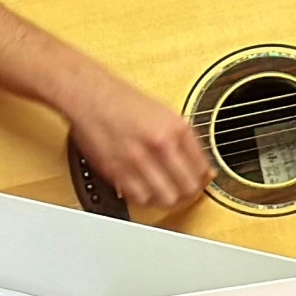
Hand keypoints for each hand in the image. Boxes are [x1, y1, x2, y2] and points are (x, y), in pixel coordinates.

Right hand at [63, 71, 210, 209]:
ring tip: (166, 193)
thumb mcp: (167, 114)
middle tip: (185, 192)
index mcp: (177, 129)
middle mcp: (160, 144)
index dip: (204, 180)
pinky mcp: (116, 171)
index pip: (202, 168)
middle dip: (189, 193)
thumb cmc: (126, 103)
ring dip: (168, 199)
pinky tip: (147, 191)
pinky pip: (141, 198)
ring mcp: (138, 159)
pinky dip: (146, 199)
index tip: (200, 181)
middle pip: (188, 187)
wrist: (90, 95)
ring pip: (167, 198)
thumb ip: (186, 141)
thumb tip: (205, 169)